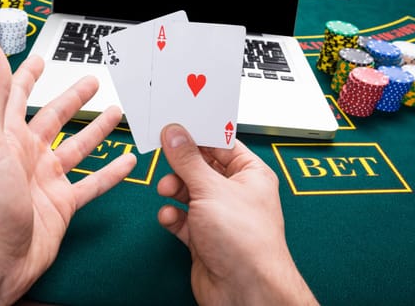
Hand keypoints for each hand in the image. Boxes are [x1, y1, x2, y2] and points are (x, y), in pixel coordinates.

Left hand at [0, 40, 135, 304]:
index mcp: (5, 135)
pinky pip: (93, 183)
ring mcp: (47, 179)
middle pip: (54, 118)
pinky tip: (126, 161)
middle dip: (72, 99)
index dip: (26, 76)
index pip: (16, 96)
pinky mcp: (64, 202)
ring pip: (78, 147)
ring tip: (116, 112)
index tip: (39, 60)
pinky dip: (111, 173)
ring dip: (97, 130)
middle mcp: (26, 154)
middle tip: (92, 82)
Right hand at [157, 124, 317, 305]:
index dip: (198, 134)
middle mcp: (235, 193)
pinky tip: (172, 219)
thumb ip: (188, 160)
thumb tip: (175, 133)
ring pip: (189, 192)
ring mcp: (218, 215)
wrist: (244, 291)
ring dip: (174, 190)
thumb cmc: (246, 241)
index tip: (175, 126)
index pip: (221, 144)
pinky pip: (182, 218)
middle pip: (201, 167)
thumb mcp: (211, 190)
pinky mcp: (203, 236)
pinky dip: (173, 217)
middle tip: (165, 157)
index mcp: (250, 174)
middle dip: (181, 165)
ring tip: (168, 191)